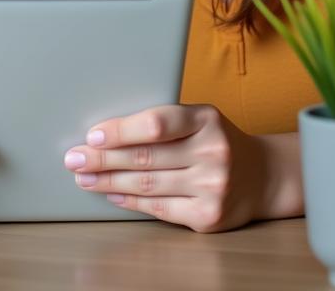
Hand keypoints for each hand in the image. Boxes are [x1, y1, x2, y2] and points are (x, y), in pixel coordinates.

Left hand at [63, 103, 301, 232]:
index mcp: (206, 118)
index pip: (157, 123)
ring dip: (108, 181)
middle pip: (146, 157)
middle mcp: (212, 152)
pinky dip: (130, 201)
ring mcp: (213, 187)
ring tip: (83, 177)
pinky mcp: (209, 216)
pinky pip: (159, 208)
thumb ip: (163, 122)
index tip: (92, 135)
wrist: (262, 176)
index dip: (121, 130)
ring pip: (148, 184)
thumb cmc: (215, 140)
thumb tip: (105, 132)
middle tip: (72, 158)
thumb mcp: (199, 118)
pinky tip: (111, 194)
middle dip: (102, 159)